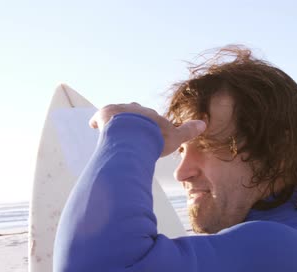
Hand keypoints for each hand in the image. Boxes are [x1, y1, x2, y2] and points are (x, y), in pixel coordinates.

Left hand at [89, 102, 205, 156]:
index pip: (150, 118)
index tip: (148, 132)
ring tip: (112, 132)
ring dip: (115, 122)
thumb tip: (203, 123)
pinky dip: (96, 121)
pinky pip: (98, 118)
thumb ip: (187, 131)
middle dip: (132, 120)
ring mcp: (119, 111)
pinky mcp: (104, 115)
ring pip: (116, 115)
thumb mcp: (175, 137)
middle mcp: (135, 109)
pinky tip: (93, 126)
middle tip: (131, 131)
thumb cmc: (155, 138)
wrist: (134, 134)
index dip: (149, 125)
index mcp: (150, 114)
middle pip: (133, 112)